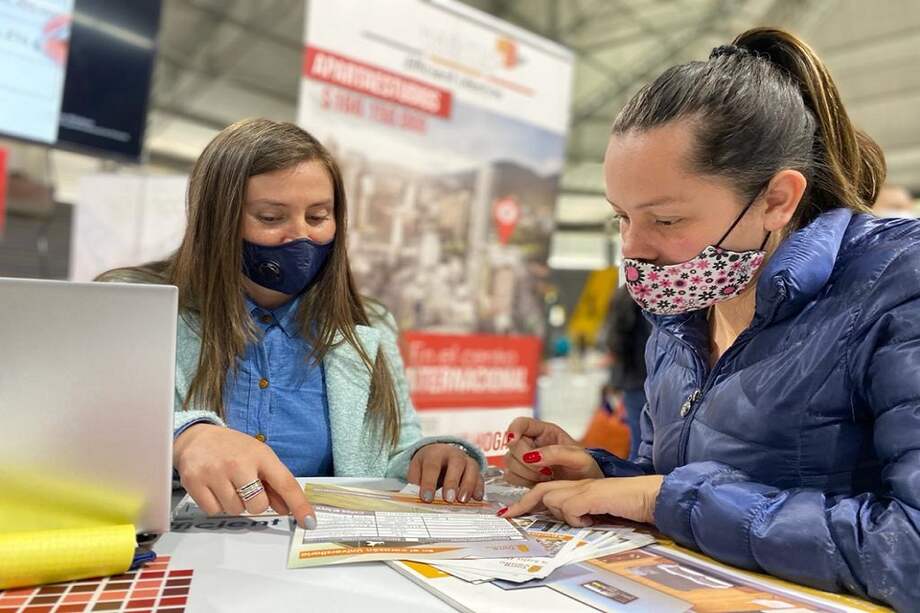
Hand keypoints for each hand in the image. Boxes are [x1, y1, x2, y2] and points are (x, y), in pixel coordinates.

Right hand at [174, 423, 315, 527]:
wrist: (197, 437)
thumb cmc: (234, 449)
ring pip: (235, 510)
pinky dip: (216, 505)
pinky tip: (214, 488)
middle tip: (246, 488)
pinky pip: (214, 512)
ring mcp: (215, 472)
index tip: (309, 522)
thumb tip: (287, 509)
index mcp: (261, 455)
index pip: (285, 483)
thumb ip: (274, 483)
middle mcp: (239, 463)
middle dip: (255, 503)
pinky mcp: (194, 482)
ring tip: (228, 484)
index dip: (299, 505)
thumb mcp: (259, 457)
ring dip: (235, 504)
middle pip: (258, 505)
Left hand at [407, 443, 483, 503]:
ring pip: (471, 468)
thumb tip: (415, 500)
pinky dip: (479, 488)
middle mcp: (452, 454)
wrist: (439, 453)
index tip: (427, 498)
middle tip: (448, 499)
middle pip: (455, 464)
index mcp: (434, 453)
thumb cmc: (427, 465)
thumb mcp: (416, 470)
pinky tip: (476, 499)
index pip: (432, 466)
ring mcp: (466, 460)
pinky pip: (480, 477)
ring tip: (462, 501)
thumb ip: (415, 484)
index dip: (429, 483)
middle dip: (452, 482)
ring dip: (468, 485)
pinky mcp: (475, 469)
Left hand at [501, 475, 664, 525]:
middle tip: (507, 515)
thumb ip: (579, 511)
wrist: (648, 495)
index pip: (545, 491)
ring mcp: (583, 487)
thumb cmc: (626, 504)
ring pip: (555, 500)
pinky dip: (577, 518)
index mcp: (577, 487)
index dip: (525, 502)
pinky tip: (592, 518)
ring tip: (586, 517)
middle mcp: (577, 484)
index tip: (509, 512)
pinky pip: (571, 509)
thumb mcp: (596, 510)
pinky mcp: (590, 494)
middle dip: (522, 504)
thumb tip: (567, 519)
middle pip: (542, 491)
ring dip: (564, 514)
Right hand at [503, 417, 602, 485]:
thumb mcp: (580, 458)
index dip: (514, 429)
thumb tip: (533, 456)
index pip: (521, 423)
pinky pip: (510, 477)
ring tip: (546, 477)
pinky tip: (538, 483)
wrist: (584, 491)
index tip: (515, 440)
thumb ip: (558, 453)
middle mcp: (530, 443)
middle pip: (513, 445)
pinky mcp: (520, 476)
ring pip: (510, 462)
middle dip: (526, 460)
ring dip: (526, 473)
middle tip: (546, 470)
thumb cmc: (584, 470)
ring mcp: (523, 460)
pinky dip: (523, 482)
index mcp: (544, 432)